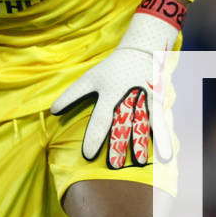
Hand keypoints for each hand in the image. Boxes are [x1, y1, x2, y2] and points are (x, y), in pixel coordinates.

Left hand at [51, 0, 183, 167]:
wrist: (142, 50)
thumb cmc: (112, 68)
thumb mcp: (90, 78)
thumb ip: (72, 95)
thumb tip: (52, 110)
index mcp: (109, 93)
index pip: (100, 119)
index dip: (93, 137)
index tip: (88, 155)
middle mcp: (128, 97)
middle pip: (122, 125)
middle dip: (118, 145)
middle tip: (113, 166)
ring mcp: (146, 99)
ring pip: (142, 125)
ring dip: (140, 145)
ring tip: (139, 163)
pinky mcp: (159, 101)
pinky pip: (160, 121)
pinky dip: (162, 137)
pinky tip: (164, 153)